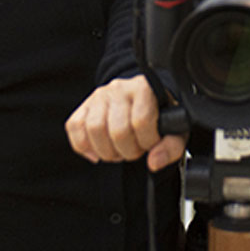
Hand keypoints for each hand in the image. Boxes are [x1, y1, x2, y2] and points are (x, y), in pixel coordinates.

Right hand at [66, 74, 185, 171]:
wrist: (144, 99)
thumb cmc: (160, 115)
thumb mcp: (175, 129)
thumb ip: (171, 147)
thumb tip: (154, 162)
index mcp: (144, 88)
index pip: (141, 122)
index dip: (147, 141)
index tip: (152, 143)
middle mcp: (119, 88)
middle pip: (117, 130)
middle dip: (128, 151)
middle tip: (135, 150)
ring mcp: (99, 95)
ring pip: (94, 129)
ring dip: (107, 151)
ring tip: (118, 150)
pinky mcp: (85, 105)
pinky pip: (74, 126)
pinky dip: (83, 146)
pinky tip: (97, 152)